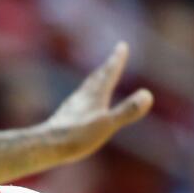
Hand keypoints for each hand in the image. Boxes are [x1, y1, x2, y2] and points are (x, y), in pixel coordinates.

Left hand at [45, 42, 152, 161]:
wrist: (45, 147)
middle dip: (108, 67)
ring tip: (98, 77)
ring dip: (95, 81)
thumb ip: (127, 111)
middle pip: (97, 78)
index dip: (116, 60)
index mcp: (95, 97)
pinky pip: (76, 103)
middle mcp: (82, 98)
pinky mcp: (63, 120)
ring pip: (86, 89)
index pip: (108, 74)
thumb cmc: (76, 137)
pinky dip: (83, 98)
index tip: (121, 46)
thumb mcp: (106, 125)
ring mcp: (71, 109)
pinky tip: (79, 105)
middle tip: (114, 55)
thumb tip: (148, 95)